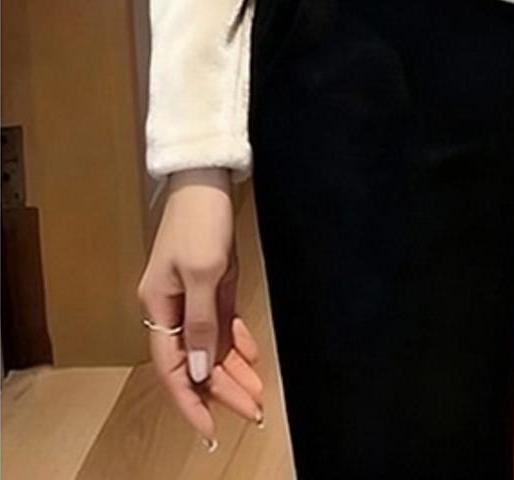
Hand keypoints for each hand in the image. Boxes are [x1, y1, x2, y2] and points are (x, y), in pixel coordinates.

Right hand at [137, 169, 264, 449]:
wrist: (206, 178)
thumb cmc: (200, 220)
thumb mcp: (203, 272)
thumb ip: (200, 323)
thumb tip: (196, 369)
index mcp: (160, 306)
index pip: (172, 368)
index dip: (190, 402)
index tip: (209, 430)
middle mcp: (172, 306)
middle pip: (196, 360)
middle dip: (222, 390)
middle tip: (253, 413)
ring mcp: (192, 295)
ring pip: (211, 345)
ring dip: (234, 370)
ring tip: (257, 396)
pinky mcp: (211, 282)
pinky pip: (222, 323)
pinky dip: (237, 342)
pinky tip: (253, 358)